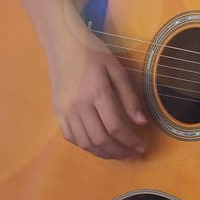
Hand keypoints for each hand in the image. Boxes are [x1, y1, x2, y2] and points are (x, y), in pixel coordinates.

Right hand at [45, 27, 146, 159]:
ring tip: (118, 154)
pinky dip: (85, 146)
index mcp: (96, 92)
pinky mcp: (57, 111)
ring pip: (84, 142)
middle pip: (100, 139)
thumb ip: (130, 98)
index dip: (130, 141)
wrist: (62, 43)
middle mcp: (78, 104)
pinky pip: (70, 137)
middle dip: (119, 152)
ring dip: (103, 153)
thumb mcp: (117, 70)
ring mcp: (64, 110)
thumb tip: (142, 123)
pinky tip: (98, 145)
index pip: (115, 126)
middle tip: (132, 155)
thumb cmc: (93, 53)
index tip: (142, 147)